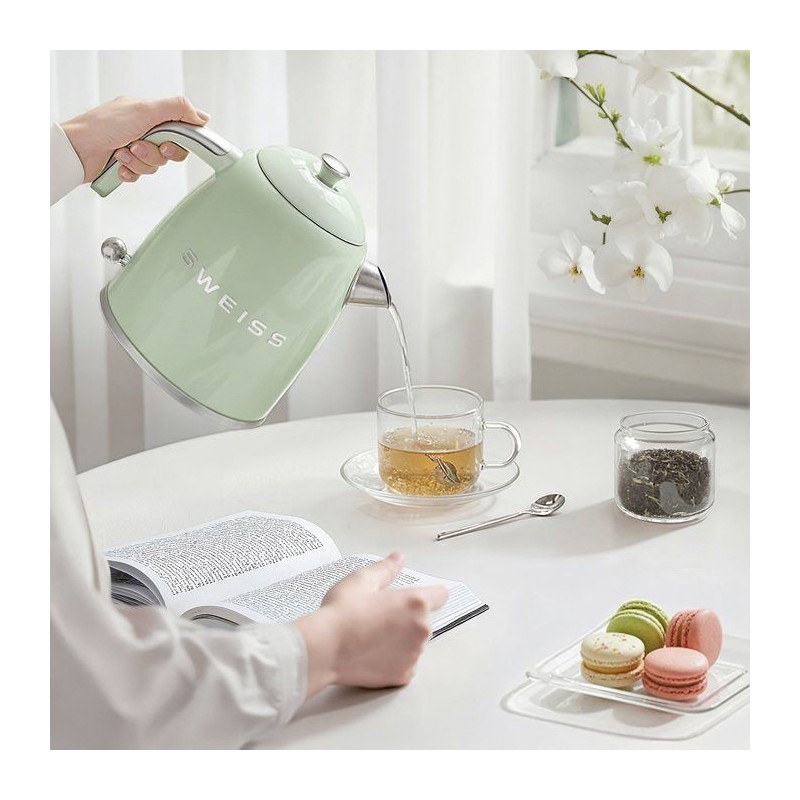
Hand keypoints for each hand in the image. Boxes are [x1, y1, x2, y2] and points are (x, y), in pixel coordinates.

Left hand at [60, 95, 210, 183]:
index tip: (168, 143)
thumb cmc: (103, 126)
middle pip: (170, 150)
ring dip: (140, 162)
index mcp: (149, 113)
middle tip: (140, 146)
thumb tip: (201, 116)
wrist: (76, 150)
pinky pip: (141, 175)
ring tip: (123, 153)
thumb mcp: (145, 110)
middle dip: (156, 153)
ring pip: (156, 164)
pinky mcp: (126, 165)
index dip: (180, 140)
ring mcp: (135, 147)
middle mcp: (143, 129)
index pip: (180, 127)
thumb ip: (176, 109)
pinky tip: (118, 165)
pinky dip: (131, 172)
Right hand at [293, 553, 447, 695]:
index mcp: (415, 602)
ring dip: (401, 641)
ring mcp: (414, 654)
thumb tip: (398, 559)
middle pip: (423, 621)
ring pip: (413, 644)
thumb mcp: (362, 580)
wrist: (325, 648)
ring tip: (371, 636)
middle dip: (407, 619)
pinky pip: (404, 665)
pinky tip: (371, 654)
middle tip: (379, 618)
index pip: (440, 595)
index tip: (420, 598)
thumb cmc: (341, 613)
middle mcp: (421, 629)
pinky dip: (393, 661)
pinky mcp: (403, 676)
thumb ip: (386, 569)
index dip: (429, 594)